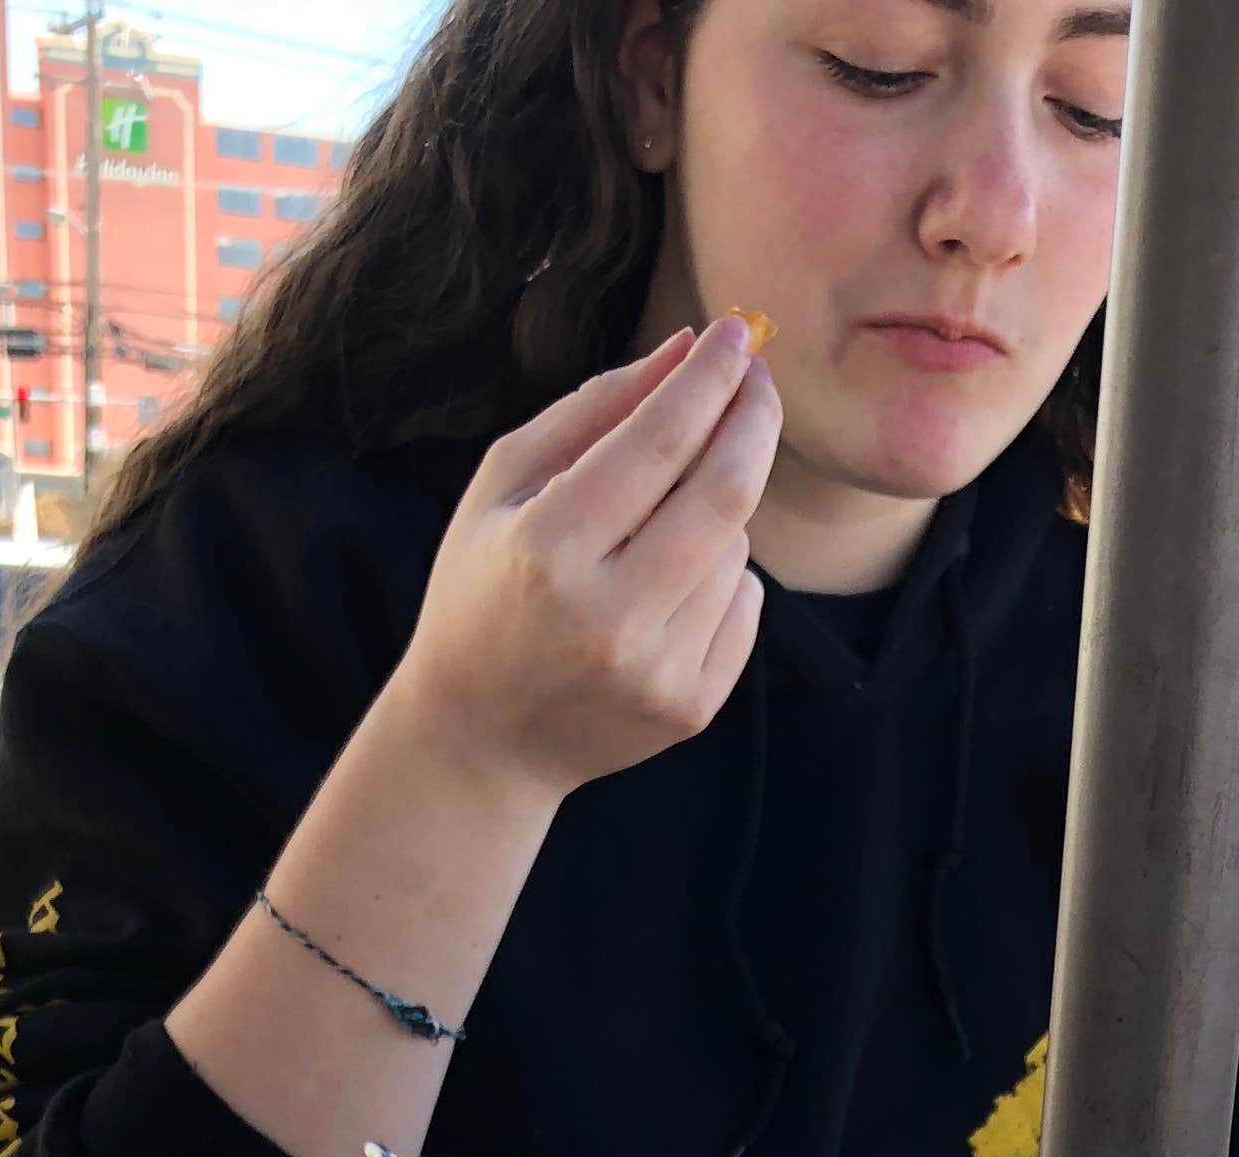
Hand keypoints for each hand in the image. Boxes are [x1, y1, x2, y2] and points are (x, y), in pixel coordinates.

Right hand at [383, 320, 779, 805]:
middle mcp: (609, 618)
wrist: (481, 739)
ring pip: (736, 547)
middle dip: (752, 419)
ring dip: (714, 515)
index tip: (737, 334)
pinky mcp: (692, 708)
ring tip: (650, 535)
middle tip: (756, 380)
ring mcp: (657, 672)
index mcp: (548, 550)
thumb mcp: (505, 484)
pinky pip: (745, 603)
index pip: (658, 442)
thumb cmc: (486, 590)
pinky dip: (719, 576)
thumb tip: (685, 349)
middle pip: (724, 493)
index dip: (708, 378)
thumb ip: (594, 409)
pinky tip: (663, 594)